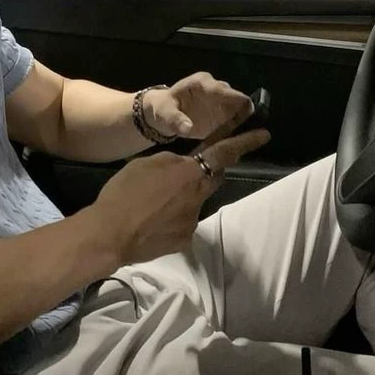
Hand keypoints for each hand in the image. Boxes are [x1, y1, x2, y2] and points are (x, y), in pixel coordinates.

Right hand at [92, 127, 269, 264]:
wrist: (110, 234)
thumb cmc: (123, 192)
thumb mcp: (145, 164)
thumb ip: (170, 162)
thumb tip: (182, 166)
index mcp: (188, 172)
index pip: (223, 153)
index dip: (244, 142)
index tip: (264, 134)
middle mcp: (198, 196)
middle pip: (213, 178)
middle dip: (207, 171)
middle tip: (186, 172)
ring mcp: (193, 220)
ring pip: (195, 201)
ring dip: (182, 198)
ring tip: (153, 202)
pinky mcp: (185, 239)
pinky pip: (183, 222)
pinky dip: (172, 218)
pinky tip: (152, 221)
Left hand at [144, 72, 252, 140]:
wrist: (162, 114)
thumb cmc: (163, 108)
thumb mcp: (164, 113)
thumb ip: (175, 120)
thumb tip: (188, 128)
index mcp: (202, 83)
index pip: (225, 90)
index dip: (238, 101)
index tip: (249, 115)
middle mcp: (217, 89)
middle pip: (237, 101)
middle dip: (244, 116)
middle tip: (248, 134)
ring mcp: (221, 102)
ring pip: (240, 112)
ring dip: (243, 125)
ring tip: (244, 141)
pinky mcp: (223, 115)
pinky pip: (235, 123)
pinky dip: (237, 131)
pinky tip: (237, 143)